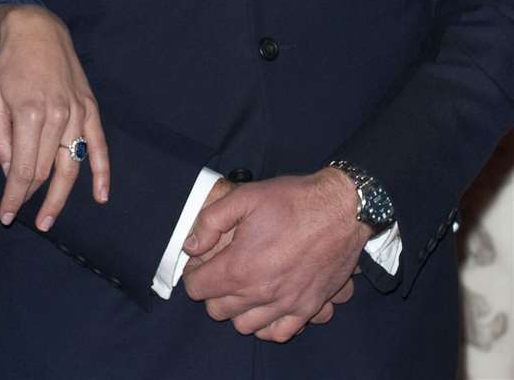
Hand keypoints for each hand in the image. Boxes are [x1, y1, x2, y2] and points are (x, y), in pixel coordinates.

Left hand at [0, 4, 108, 231]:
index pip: (24, 169)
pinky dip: (102, 172)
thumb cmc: (8, 64)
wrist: (37, 30)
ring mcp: (77, 112)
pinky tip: (100, 195)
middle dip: (32, 197)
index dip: (14, 196)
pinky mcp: (89, 107)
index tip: (7, 215)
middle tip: (23, 219)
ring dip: (61, 196)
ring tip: (49, 219)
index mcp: (30, 114)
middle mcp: (57, 116)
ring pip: (71, 165)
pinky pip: (99, 145)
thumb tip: (9, 170)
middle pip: (46, 171)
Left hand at [182, 169, 368, 341]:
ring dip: (237, 310)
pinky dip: (266, 325)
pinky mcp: (308, 308)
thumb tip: (191, 246)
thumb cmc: (291, 201)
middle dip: (212, 292)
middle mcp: (261, 293)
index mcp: (240, 267)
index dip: (193, 274)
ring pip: (245, 326)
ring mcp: (286, 305)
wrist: (340, 210)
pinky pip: (279, 333)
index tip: (199, 263)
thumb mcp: (243, 197)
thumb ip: (210, 222)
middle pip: (218, 311)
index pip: (198, 288)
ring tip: (241, 288)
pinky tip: (265, 306)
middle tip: (218, 272)